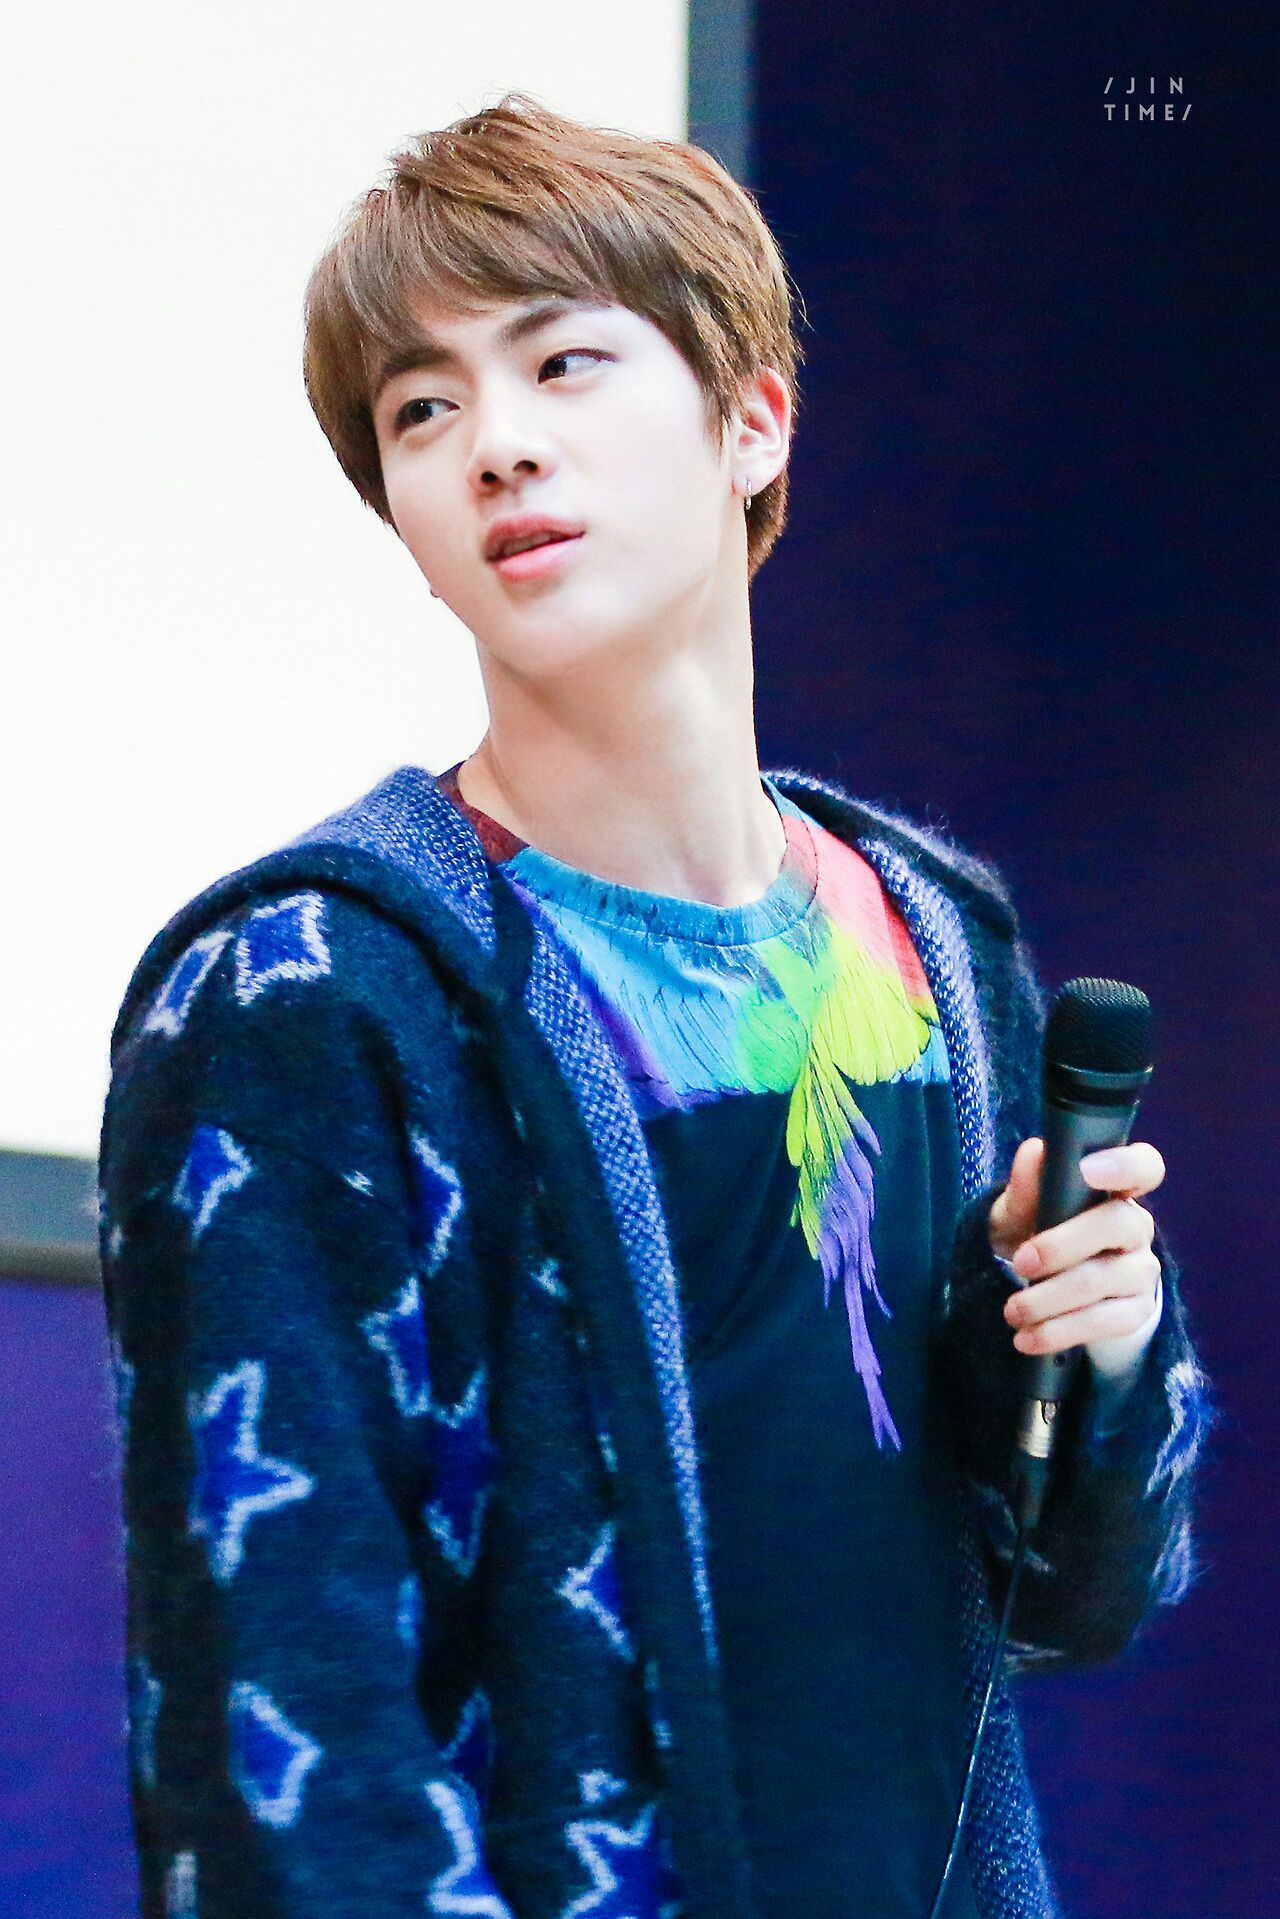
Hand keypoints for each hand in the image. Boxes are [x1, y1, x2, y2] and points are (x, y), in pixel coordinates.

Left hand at [988, 1138, 1164, 1357]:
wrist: (1048, 1289)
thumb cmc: (1038, 1232)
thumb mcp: (1023, 1209)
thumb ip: (1027, 1185)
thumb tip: (1034, 1152)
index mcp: (1114, 1188)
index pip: (1143, 1165)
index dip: (1123, 1164)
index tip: (1088, 1171)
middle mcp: (1135, 1225)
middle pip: (1116, 1224)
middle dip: (1063, 1244)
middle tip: (1021, 1263)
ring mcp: (1140, 1270)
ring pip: (1103, 1280)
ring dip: (1051, 1298)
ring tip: (1013, 1311)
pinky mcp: (1136, 1311)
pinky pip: (1104, 1322)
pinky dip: (1060, 1331)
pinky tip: (1029, 1338)